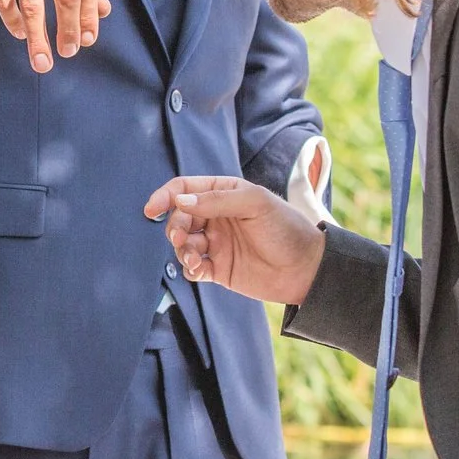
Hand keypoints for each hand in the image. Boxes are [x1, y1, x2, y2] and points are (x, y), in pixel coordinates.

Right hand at [0, 0, 111, 72]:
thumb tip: (103, 12)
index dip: (88, 17)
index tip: (87, 41)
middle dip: (69, 31)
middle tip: (68, 53)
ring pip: (32, 5)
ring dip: (38, 38)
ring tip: (42, 61)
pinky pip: (5, 1)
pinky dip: (13, 22)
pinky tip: (20, 33)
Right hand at [142, 176, 324, 307]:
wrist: (307, 268)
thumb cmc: (286, 228)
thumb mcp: (255, 203)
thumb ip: (216, 200)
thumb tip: (179, 202)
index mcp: (224, 193)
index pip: (185, 190)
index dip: (165, 196)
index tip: (152, 209)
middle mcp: (216, 217)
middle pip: (179, 218)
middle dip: (175, 227)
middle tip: (182, 238)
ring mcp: (216, 243)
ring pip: (182, 244)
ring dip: (182, 250)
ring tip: (196, 258)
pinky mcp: (218, 269)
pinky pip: (192, 267)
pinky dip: (189, 268)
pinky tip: (200, 269)